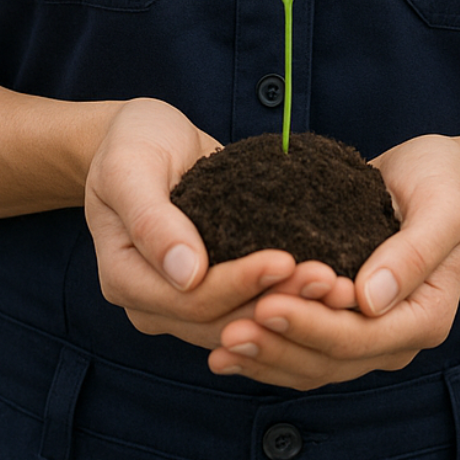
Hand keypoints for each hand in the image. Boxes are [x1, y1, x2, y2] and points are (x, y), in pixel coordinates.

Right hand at [85, 98, 305, 348]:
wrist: (143, 137)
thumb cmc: (132, 143)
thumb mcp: (129, 167)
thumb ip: (150, 219)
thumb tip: (187, 273)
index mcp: (124, 277)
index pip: (190, 299)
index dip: (239, 284)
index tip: (286, 260)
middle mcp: (152, 303)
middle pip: (220, 319)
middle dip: (276, 301)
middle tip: (327, 280)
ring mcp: (181, 303)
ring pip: (240, 322)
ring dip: (289, 308)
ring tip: (336, 289)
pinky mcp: (211, 291)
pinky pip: (248, 307)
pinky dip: (285, 300)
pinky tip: (324, 287)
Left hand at [209, 133, 459, 389]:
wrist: (436, 176)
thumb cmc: (442, 182)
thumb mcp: (441, 206)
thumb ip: (413, 253)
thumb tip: (369, 299)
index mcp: (425, 316)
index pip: (361, 336)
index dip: (312, 326)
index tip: (266, 304)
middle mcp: (396, 337)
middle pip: (331, 360)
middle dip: (279, 346)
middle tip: (228, 330)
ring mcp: (371, 336)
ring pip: (312, 365)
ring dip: (267, 357)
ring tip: (220, 344)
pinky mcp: (345, 322)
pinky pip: (304, 348)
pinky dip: (269, 349)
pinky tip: (227, 344)